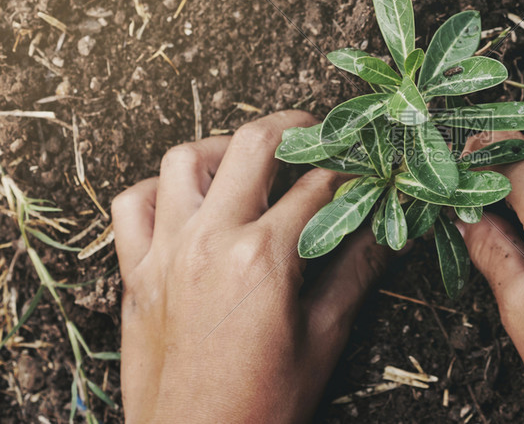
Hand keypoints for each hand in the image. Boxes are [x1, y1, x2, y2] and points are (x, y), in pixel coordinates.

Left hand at [112, 111, 390, 422]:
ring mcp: (165, 252)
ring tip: (249, 159)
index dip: (348, 171)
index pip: (317, 188)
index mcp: (262, 258)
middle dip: (293, 128)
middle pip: (253, 146)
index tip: (361, 168)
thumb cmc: (262, 404)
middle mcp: (209, 241)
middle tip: (315, 132)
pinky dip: (158, 188)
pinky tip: (186, 198)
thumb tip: (390, 231)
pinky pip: (133, 205)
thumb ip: (356, 272)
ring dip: (222, 148)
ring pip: (184, 160)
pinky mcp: (137, 272)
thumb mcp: (324, 337)